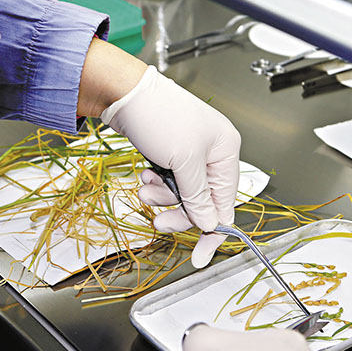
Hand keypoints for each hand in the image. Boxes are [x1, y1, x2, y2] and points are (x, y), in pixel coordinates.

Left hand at [101, 66, 240, 267]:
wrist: (124, 93)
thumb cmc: (159, 115)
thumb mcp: (184, 161)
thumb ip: (198, 196)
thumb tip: (210, 222)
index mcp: (226, 151)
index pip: (226, 202)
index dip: (213, 231)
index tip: (200, 257)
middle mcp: (211, 153)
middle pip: (202, 201)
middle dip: (179, 212)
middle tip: (159, 221)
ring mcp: (190, 153)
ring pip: (182, 194)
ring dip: (162, 197)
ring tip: (146, 188)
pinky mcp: (170, 153)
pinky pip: (168, 182)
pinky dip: (156, 184)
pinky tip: (146, 175)